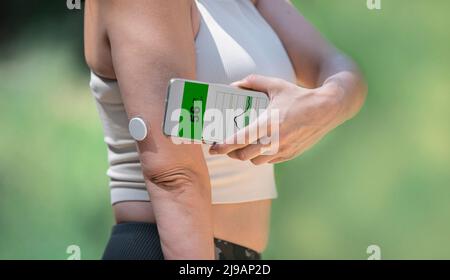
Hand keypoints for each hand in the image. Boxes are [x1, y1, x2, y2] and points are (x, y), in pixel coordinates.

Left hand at [209, 74, 344, 164]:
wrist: (328, 109)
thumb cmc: (300, 96)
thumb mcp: (277, 85)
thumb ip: (254, 82)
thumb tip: (235, 84)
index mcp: (269, 123)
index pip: (240, 139)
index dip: (223, 146)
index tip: (212, 148)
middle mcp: (275, 140)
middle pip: (243, 155)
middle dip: (230, 153)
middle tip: (224, 146)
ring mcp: (283, 150)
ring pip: (255, 161)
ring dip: (245, 156)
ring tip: (241, 147)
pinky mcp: (290, 155)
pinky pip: (268, 161)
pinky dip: (260, 157)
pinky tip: (259, 147)